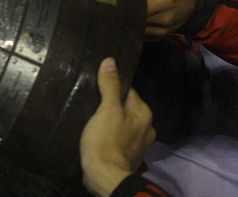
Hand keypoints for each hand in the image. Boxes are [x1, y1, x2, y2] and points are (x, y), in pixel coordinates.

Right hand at [80, 58, 154, 196]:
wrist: (104, 176)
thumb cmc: (107, 140)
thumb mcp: (107, 109)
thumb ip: (110, 85)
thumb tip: (111, 60)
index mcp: (144, 114)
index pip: (128, 91)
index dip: (112, 87)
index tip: (96, 86)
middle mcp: (146, 128)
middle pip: (124, 107)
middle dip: (110, 105)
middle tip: (91, 101)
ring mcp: (138, 144)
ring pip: (121, 123)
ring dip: (109, 121)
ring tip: (91, 117)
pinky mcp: (127, 155)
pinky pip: (117, 137)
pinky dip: (109, 135)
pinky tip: (96, 134)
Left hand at [111, 0, 198, 37]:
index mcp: (161, 2)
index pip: (133, 6)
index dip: (119, 0)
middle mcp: (161, 20)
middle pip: (133, 19)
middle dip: (121, 10)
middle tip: (111, 0)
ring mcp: (162, 30)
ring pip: (137, 29)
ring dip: (127, 19)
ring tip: (118, 8)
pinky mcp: (162, 35)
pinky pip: (144, 34)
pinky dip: (136, 26)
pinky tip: (130, 17)